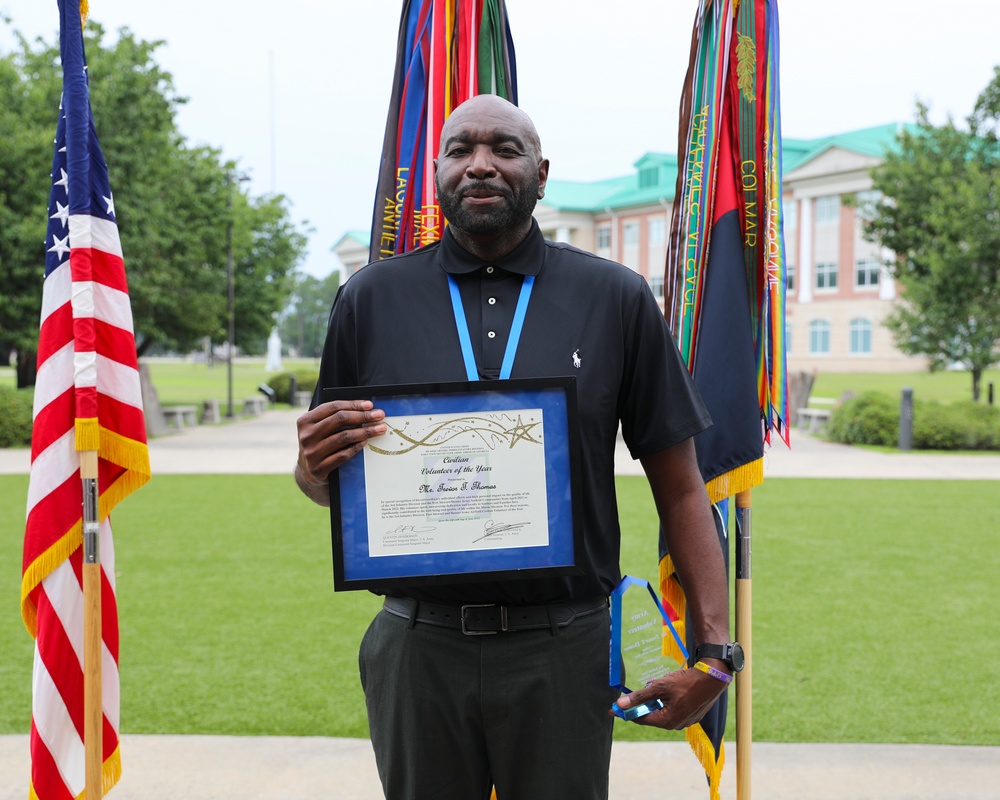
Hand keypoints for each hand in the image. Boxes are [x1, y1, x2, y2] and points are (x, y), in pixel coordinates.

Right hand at [296, 400, 386, 485]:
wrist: (308, 472)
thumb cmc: (319, 444)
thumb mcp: (319, 428)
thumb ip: (334, 418)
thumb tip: (365, 408)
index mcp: (305, 421)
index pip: (333, 407)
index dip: (353, 404)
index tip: (370, 405)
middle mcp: (306, 435)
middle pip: (340, 419)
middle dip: (363, 416)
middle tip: (379, 416)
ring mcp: (311, 452)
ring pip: (344, 437)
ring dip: (365, 432)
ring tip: (379, 429)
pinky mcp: (318, 468)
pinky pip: (343, 455)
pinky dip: (356, 447)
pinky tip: (366, 443)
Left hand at [611, 665, 728, 729]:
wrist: (713, 677)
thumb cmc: (687, 682)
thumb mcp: (660, 686)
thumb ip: (640, 696)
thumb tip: (621, 704)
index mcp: (668, 721)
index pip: (640, 719)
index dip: (626, 712)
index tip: (613, 708)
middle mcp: (676, 724)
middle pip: (651, 714)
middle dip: (643, 701)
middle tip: (639, 689)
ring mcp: (685, 720)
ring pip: (662, 709)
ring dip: (655, 697)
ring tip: (655, 683)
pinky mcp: (691, 713)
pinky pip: (672, 708)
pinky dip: (665, 698)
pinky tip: (667, 686)